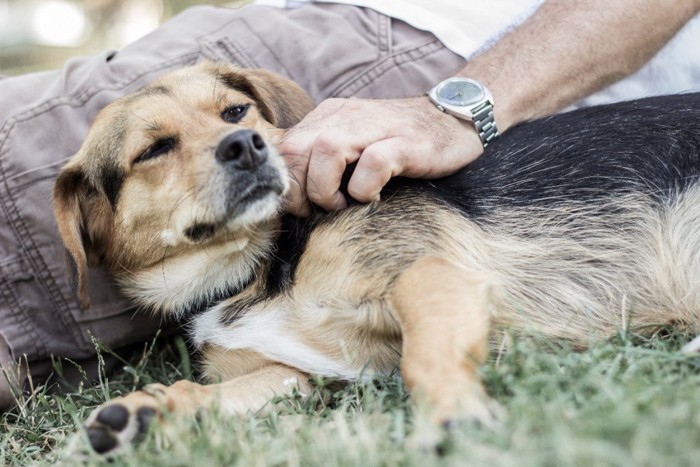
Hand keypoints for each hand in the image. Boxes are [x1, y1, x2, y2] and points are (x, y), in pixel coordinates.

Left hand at [280, 96, 483, 216]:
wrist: (455, 119)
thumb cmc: (400, 142)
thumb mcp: (355, 144)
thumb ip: (325, 158)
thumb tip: (296, 195)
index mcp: (329, 117)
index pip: (285, 148)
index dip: (286, 183)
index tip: (302, 206)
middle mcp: (346, 117)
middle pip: (296, 149)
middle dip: (299, 189)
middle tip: (318, 210)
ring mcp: (375, 127)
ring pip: (327, 151)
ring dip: (327, 189)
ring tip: (345, 204)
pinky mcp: (404, 143)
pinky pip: (372, 164)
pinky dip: (365, 189)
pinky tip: (375, 198)